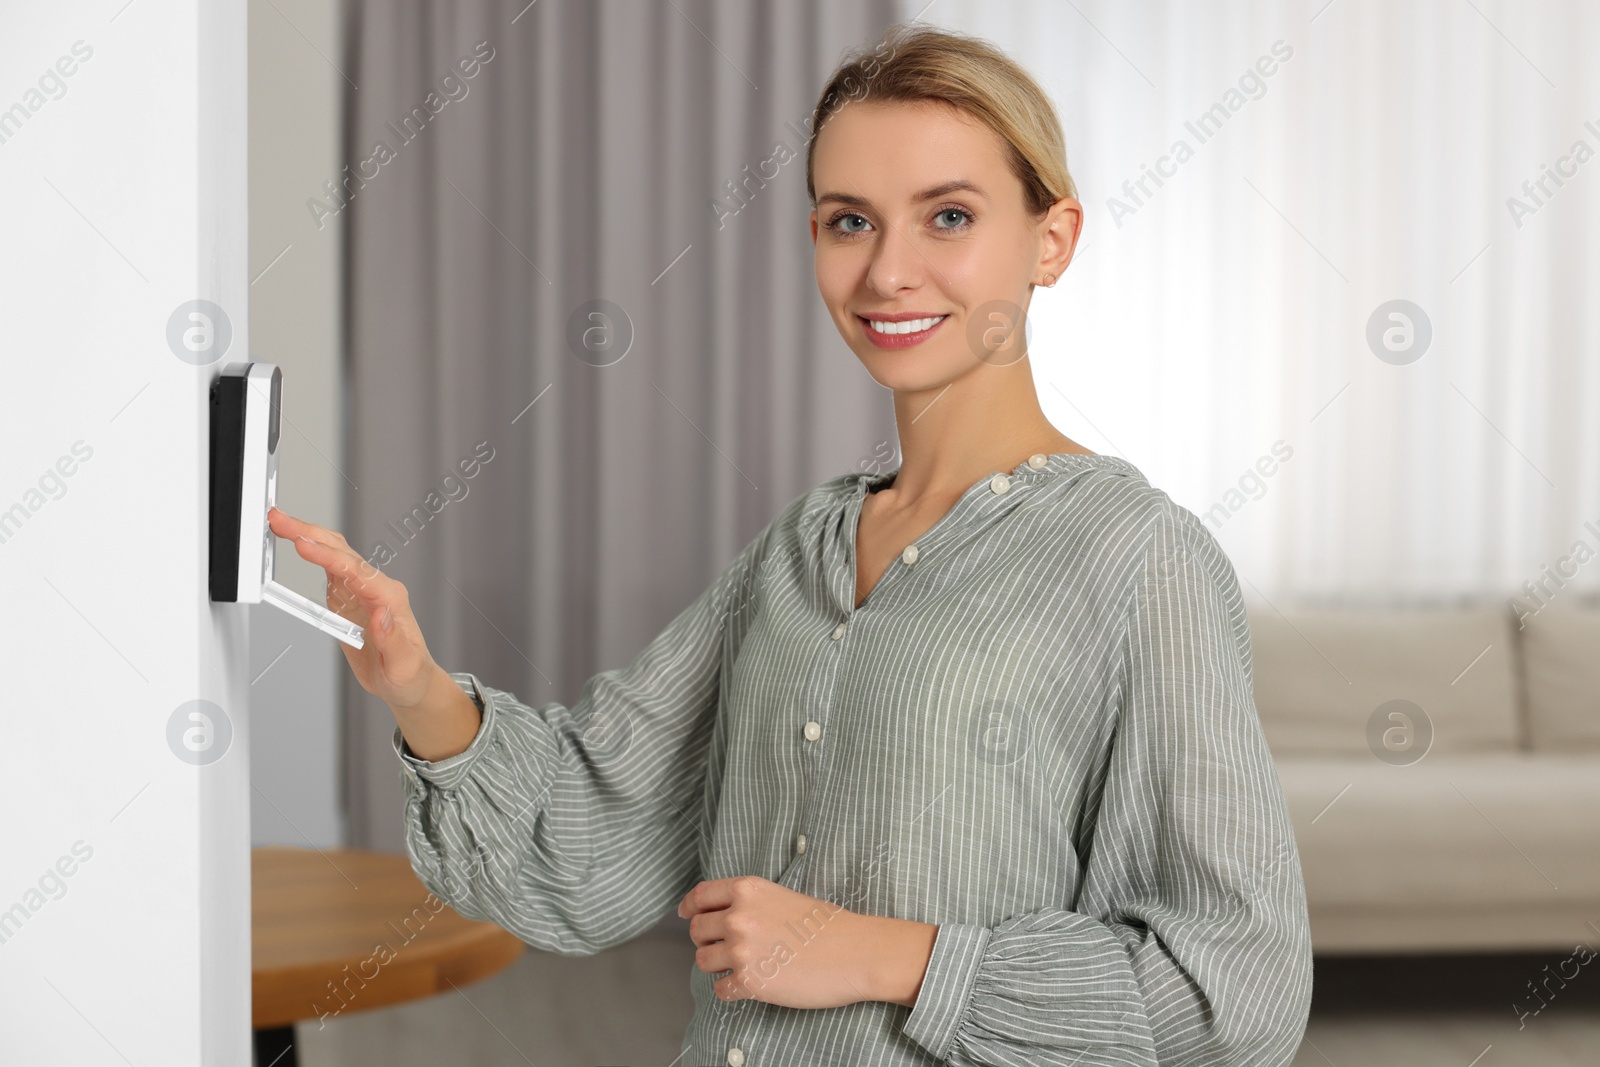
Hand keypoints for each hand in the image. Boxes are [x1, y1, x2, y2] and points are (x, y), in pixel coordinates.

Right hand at [265, 506, 437, 711]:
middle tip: (280, 520)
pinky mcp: (349, 596)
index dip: (328, 557)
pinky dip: (311, 551)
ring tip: (280, 523)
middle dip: (311, 533)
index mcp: (390, 598)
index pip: (356, 571)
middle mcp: (376, 587)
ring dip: (308, 536)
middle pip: (342, 553)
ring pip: (334, 553)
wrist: (408, 682)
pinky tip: (295, 540)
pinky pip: (329, 567)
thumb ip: (392, 640)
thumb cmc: (410, 674)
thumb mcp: (404, 665)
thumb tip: (381, 614)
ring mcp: (362, 589)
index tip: (304, 545)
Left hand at [678, 875, 931, 1009]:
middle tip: (720, 946)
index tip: (687, 914)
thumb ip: (750, 903)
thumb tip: (725, 917)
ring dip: (716, 965)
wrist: (855, 952)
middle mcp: (739, 917)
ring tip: (738, 966)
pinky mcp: (751, 982)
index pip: (700, 896)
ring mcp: (742, 951)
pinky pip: (720, 989)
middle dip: (705, 940)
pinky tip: (748, 985)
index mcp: (748, 890)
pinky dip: (730, 989)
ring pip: (703, 960)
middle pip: (697, 930)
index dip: (689, 907)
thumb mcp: (783, 896)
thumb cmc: (827, 925)